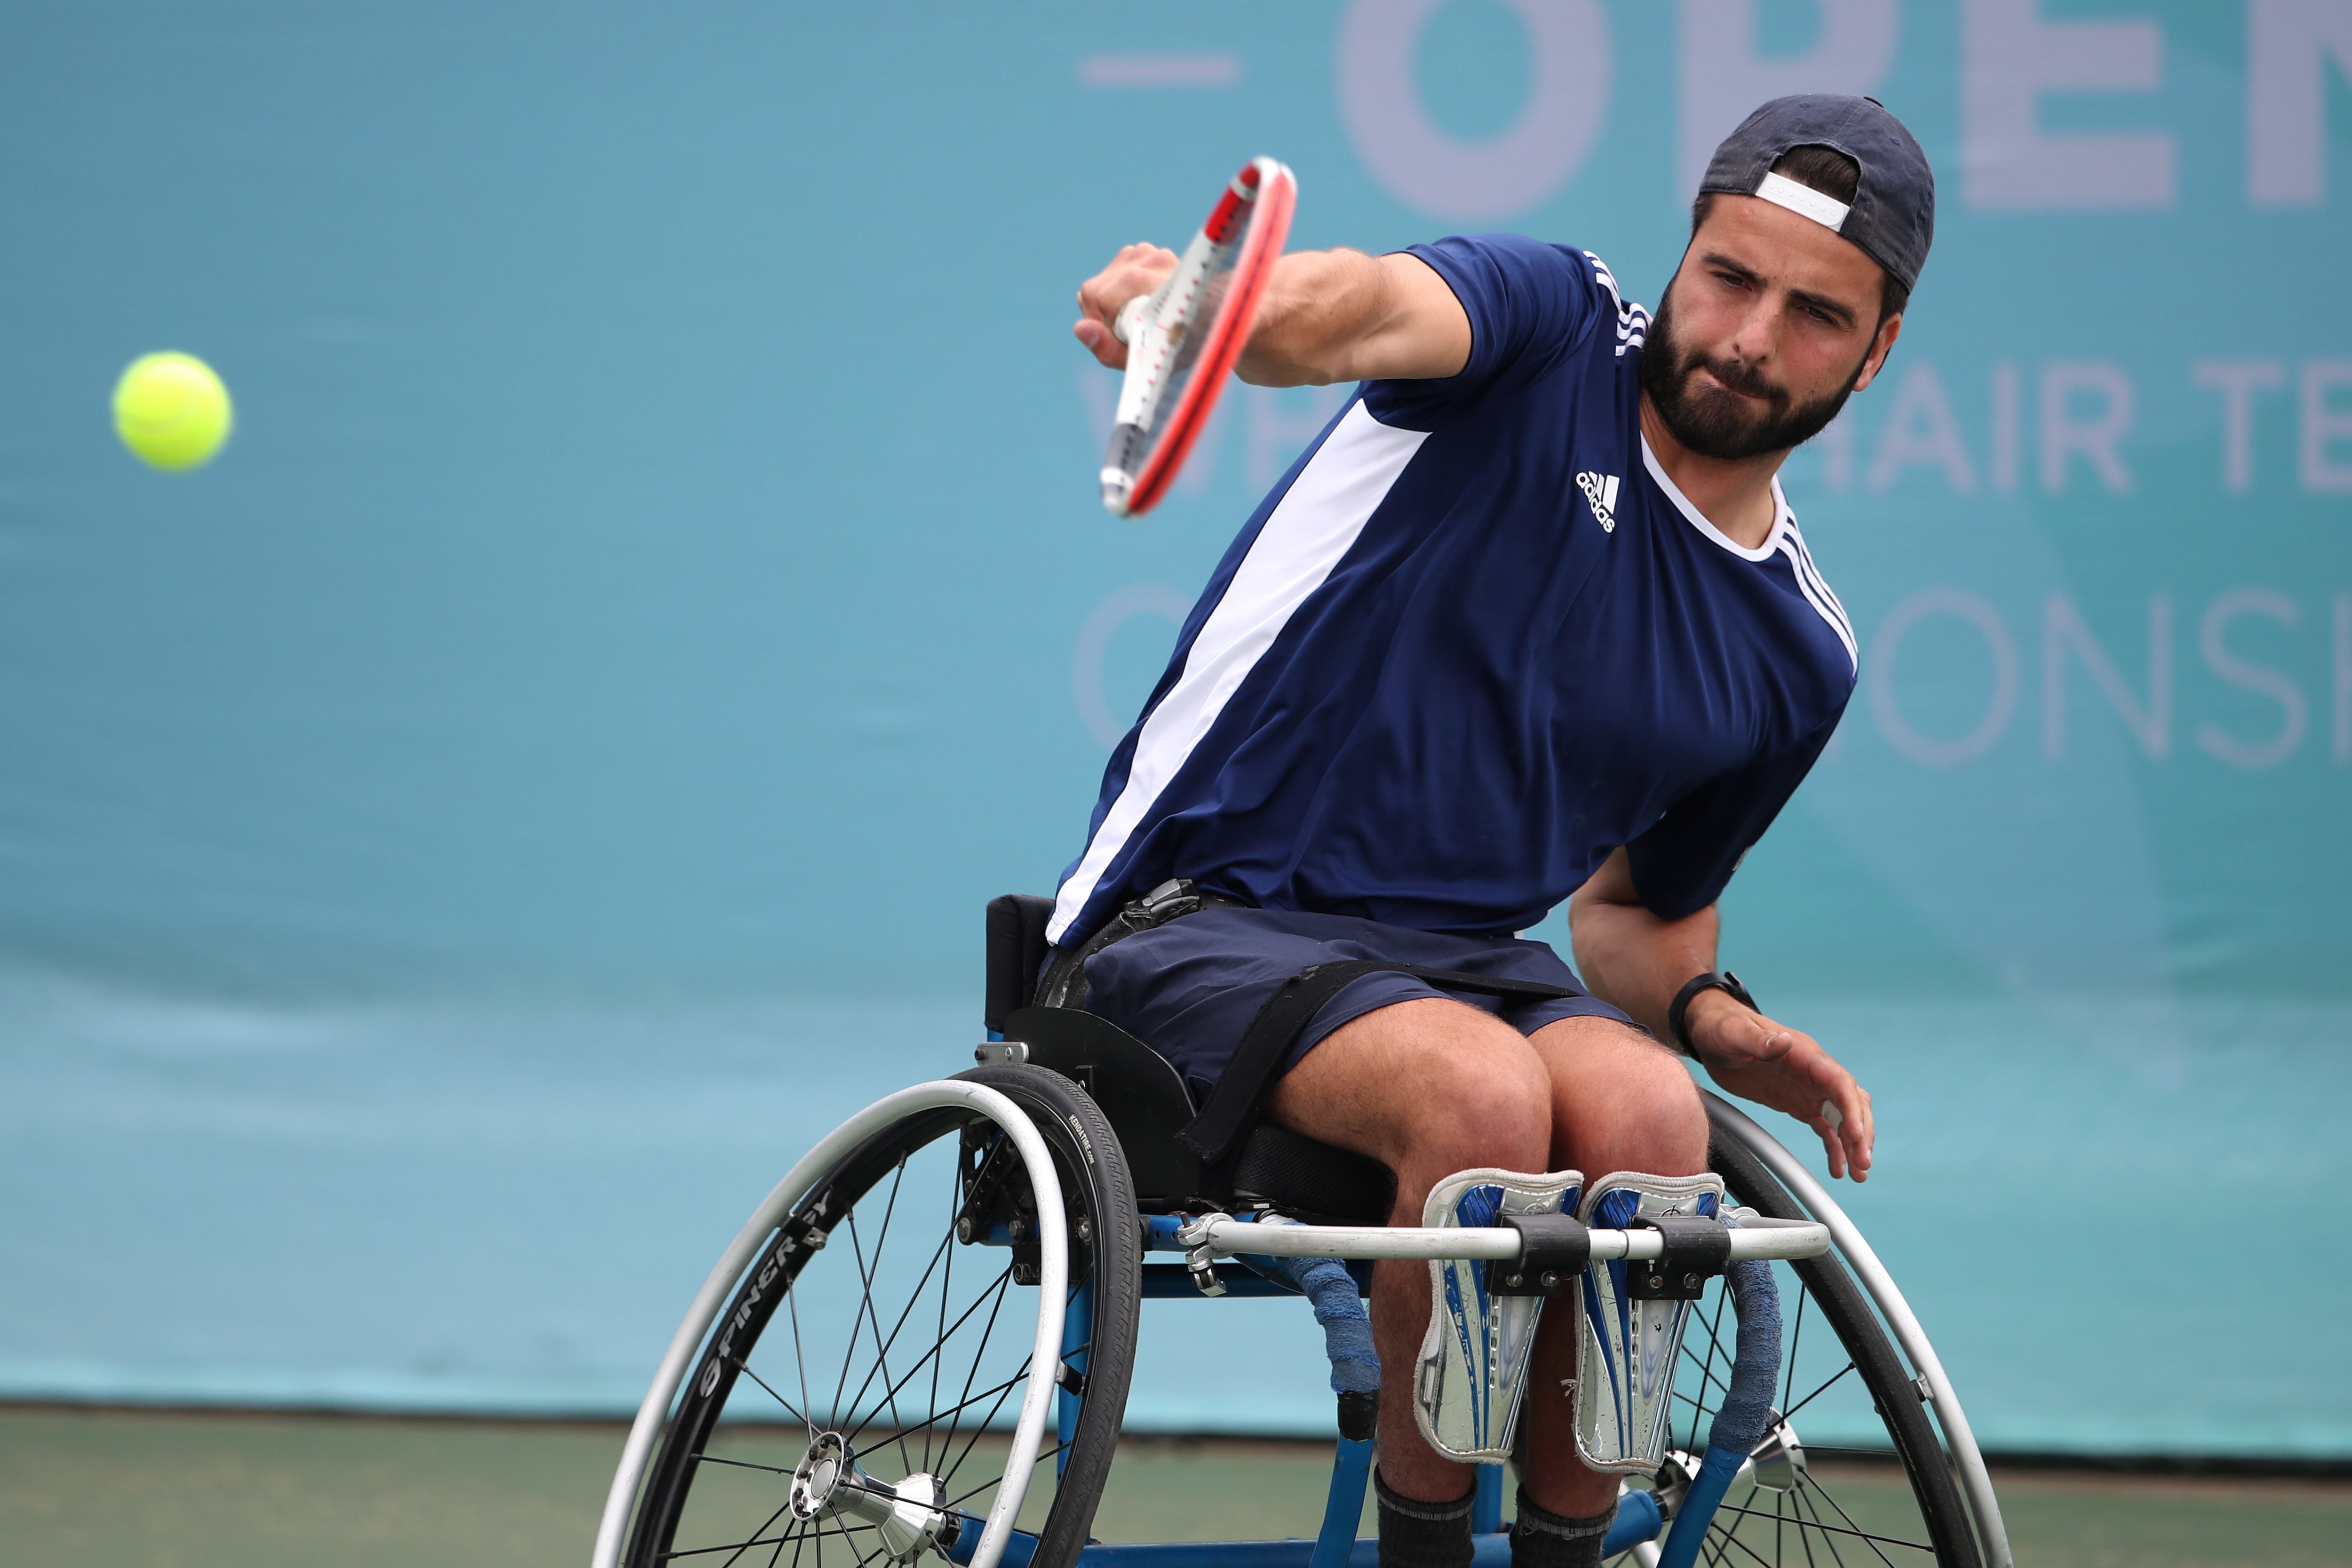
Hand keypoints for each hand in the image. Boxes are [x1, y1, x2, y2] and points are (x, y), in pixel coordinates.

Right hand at [1074, 243, 1177, 368]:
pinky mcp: (1144, 250)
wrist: (1214, 318)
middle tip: (1129, 331)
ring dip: (1109, 303)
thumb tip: (1081, 328)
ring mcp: (1146, 251)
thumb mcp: (1143, 360)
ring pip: (1102, 281)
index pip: (1097, 296)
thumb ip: (1107, 347)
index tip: (1123, 338)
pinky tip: (1137, 303)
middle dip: (1102, 314)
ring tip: (1135, 318)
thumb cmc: (1181, 344)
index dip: (1101, 324)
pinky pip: (1113, 273)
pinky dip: (1118, 291)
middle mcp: (1148, 260)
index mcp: (1148, 282)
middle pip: (1095, 288)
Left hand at [1684, 989, 1874, 1180]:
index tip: (1854, 1134)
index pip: (1839, 1081)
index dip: (1851, 1107)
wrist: (1711, 1033)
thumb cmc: (1723, 1027)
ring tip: (1859, 1173)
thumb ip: (1759, 1041)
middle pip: (1850, 1101)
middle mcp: (1813, 1071)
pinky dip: (1834, 1146)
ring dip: (1853, 1143)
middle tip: (1863, 1162)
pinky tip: (1838, 1167)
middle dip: (1860, 1131)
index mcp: (1804, 1054)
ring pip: (1843, 1117)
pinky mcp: (1797, 1103)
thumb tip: (1784, 1042)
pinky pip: (1824, 1126)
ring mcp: (1808, 1088)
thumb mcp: (1734, 1033)